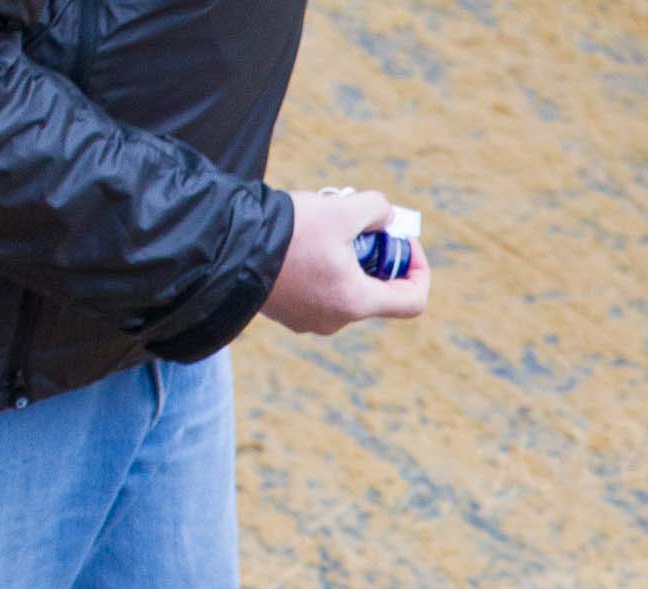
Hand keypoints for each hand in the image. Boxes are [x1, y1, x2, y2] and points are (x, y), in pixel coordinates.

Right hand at [261, 188, 430, 334]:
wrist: (229, 247)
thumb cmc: (288, 233)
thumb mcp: (340, 209)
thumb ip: (375, 209)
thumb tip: (388, 217)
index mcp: (356, 302)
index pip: (412, 300)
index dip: (418, 269)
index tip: (402, 241)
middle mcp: (337, 320)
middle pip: (377, 290)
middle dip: (376, 254)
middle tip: (362, 222)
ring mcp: (311, 320)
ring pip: (346, 287)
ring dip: (348, 257)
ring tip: (326, 224)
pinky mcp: (289, 313)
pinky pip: (320, 290)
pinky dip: (324, 266)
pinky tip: (304, 239)